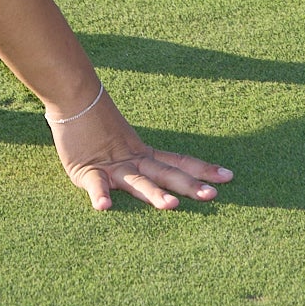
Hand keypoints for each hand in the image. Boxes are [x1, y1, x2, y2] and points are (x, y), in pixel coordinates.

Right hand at [48, 87, 232, 210]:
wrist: (76, 98)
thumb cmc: (99, 125)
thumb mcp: (126, 145)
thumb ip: (142, 162)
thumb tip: (163, 172)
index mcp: (145, 155)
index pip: (180, 162)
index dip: (204, 170)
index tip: (229, 176)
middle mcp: (134, 160)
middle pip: (166, 173)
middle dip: (189, 185)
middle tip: (212, 196)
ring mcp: (112, 166)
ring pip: (136, 181)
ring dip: (153, 193)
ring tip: (170, 205)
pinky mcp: (86, 170)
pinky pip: (95, 184)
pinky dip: (99, 194)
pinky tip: (105, 207)